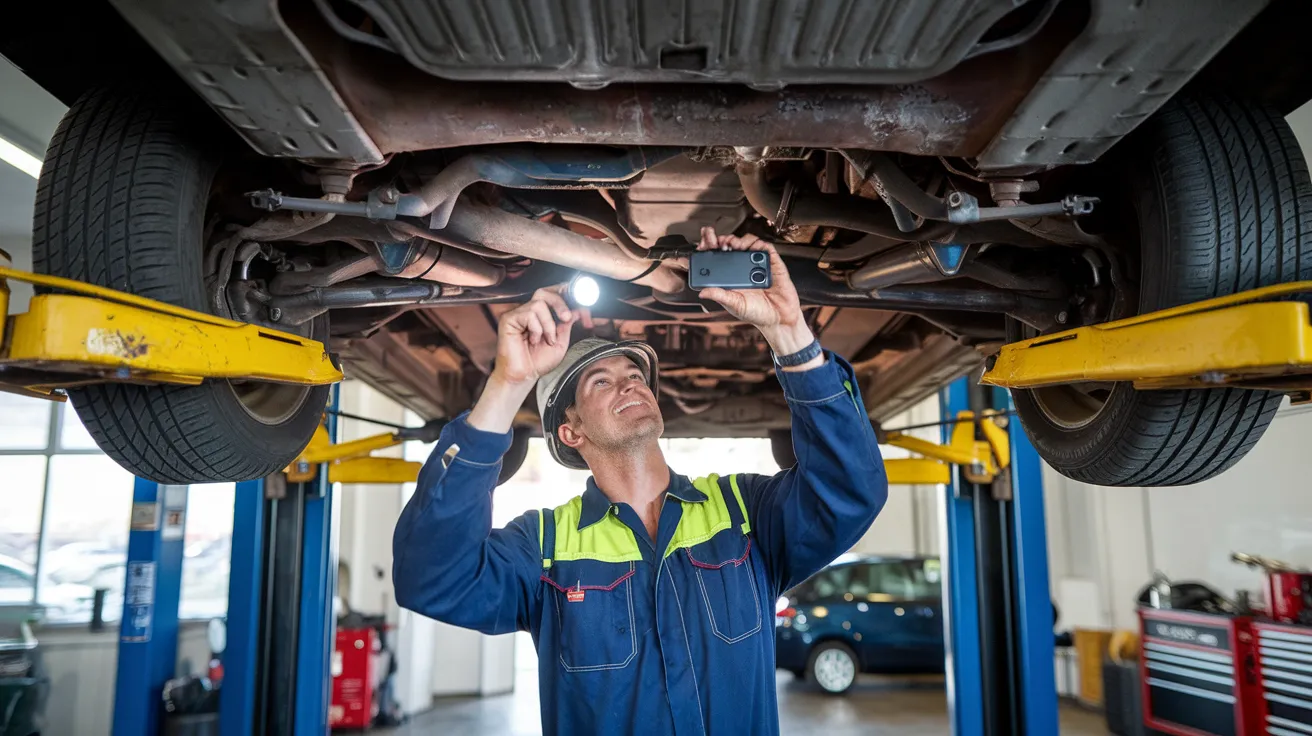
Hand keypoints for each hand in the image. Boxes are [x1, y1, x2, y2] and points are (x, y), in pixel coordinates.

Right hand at [491, 286, 591, 387]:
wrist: (524, 376)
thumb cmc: (538, 361)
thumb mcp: (561, 342)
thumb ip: (567, 325)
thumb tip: (578, 309)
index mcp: (541, 315)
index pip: (553, 294)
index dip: (568, 296)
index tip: (584, 308)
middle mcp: (529, 311)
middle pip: (545, 292)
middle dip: (560, 303)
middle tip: (567, 318)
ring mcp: (518, 314)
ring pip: (539, 304)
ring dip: (548, 324)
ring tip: (546, 339)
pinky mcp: (508, 319)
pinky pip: (529, 314)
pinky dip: (537, 329)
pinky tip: (533, 340)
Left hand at [695, 227, 814, 355]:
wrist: (779, 319)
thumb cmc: (757, 313)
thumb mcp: (734, 305)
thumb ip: (720, 296)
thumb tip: (702, 291)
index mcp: (731, 276)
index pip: (718, 257)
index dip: (711, 248)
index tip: (704, 244)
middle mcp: (743, 267)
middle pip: (731, 245)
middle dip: (723, 240)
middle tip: (719, 242)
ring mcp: (758, 264)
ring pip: (747, 242)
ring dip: (740, 240)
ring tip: (735, 246)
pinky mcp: (772, 263)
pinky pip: (766, 248)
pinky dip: (759, 245)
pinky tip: (753, 249)